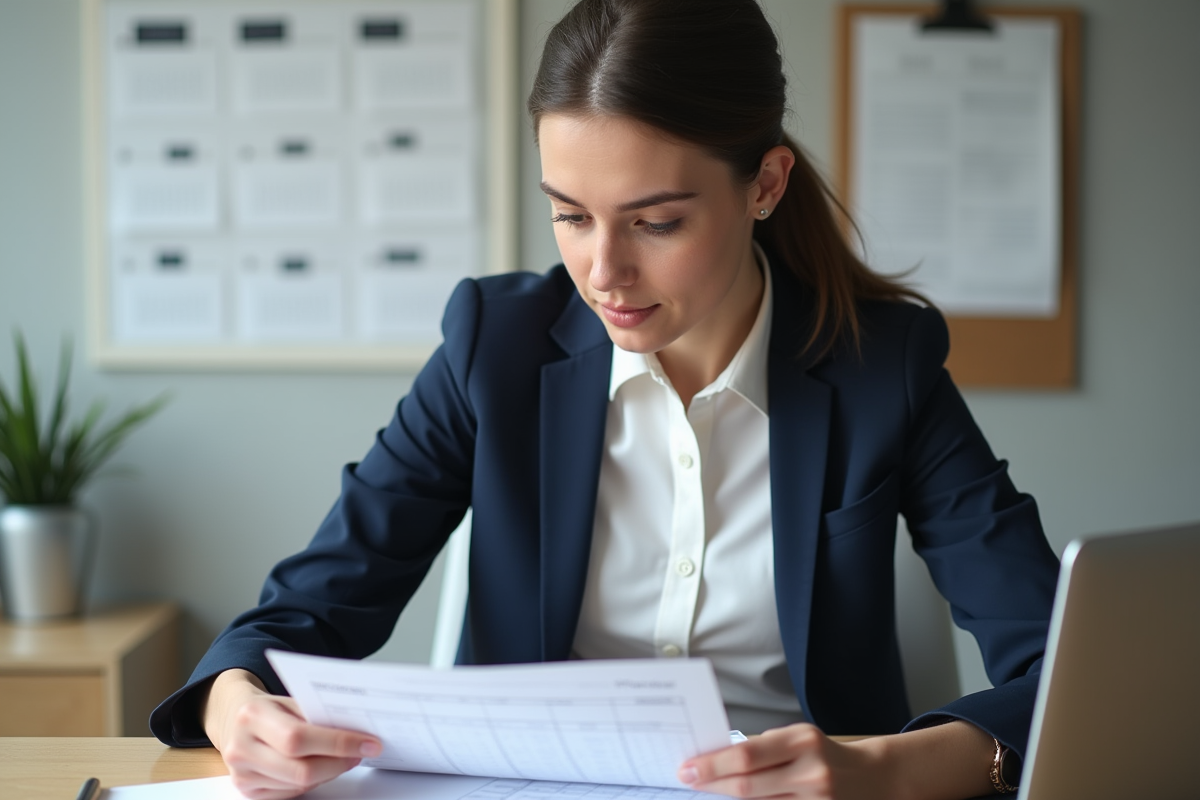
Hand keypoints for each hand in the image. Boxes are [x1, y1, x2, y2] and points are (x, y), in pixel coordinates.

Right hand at [201, 669, 382, 799]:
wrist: (233, 719)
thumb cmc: (268, 708)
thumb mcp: (288, 700)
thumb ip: (316, 714)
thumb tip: (357, 730)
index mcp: (252, 716)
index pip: (298, 737)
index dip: (337, 743)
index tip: (368, 742)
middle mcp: (241, 748)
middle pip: (300, 769)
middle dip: (339, 762)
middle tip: (361, 752)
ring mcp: (242, 774)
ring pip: (298, 784)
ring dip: (330, 772)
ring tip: (346, 757)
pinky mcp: (247, 790)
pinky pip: (290, 793)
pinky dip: (313, 781)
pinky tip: (323, 767)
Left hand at [677, 724, 889, 799]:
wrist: (872, 777)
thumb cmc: (824, 754)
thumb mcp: (797, 738)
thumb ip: (762, 749)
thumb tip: (715, 760)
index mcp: (802, 741)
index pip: (746, 754)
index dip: (712, 764)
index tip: (687, 768)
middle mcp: (811, 772)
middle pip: (748, 786)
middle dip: (712, 784)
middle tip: (688, 780)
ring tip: (710, 791)